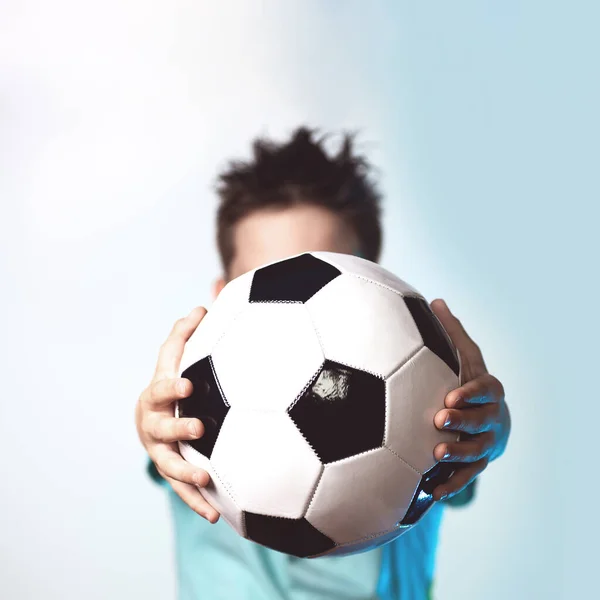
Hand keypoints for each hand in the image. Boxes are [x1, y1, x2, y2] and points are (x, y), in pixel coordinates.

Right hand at [135, 306, 219, 522]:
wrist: (150, 418)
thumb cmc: (170, 382)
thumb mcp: (173, 358)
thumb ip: (185, 334)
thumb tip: (203, 305)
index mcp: (158, 394)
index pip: (162, 387)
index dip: (171, 386)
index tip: (188, 385)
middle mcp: (154, 424)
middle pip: (161, 428)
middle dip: (177, 429)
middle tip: (198, 429)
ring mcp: (160, 450)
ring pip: (168, 464)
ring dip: (185, 473)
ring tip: (205, 480)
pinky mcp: (172, 471)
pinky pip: (182, 490)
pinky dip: (196, 502)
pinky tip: (216, 515)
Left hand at [429, 299, 510, 501]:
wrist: (488, 416)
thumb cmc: (469, 381)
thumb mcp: (464, 356)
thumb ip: (451, 333)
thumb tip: (435, 301)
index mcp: (488, 390)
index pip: (485, 389)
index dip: (471, 393)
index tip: (451, 395)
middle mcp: (491, 418)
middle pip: (481, 422)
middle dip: (462, 422)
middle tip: (439, 421)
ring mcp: (485, 443)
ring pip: (475, 452)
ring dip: (457, 455)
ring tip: (435, 456)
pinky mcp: (476, 464)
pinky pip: (466, 477)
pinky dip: (451, 485)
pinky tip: (432, 492)